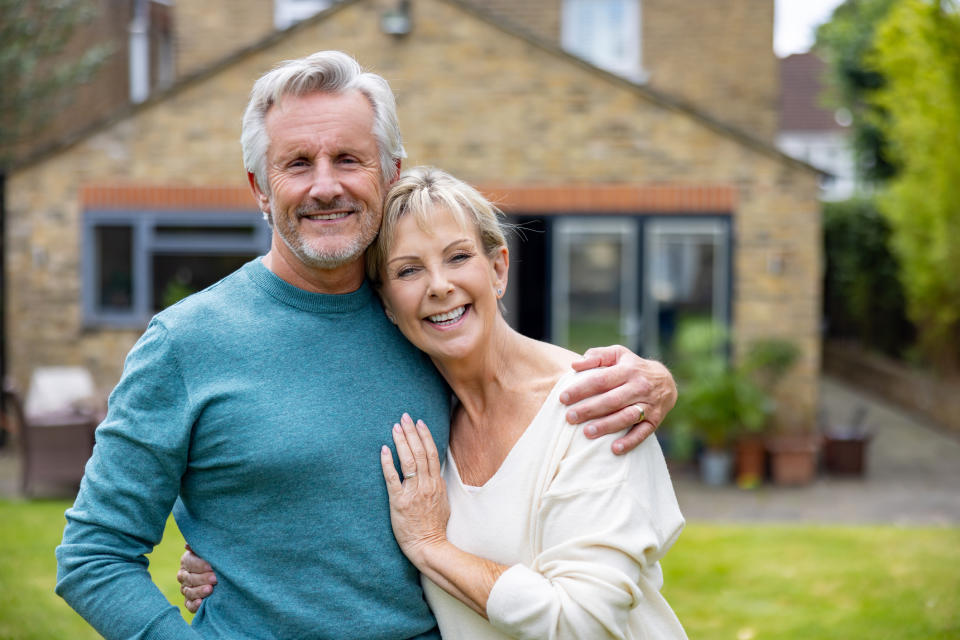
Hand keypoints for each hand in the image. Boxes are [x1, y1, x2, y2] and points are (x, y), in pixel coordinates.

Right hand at [177, 544, 216, 613]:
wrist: (223, 574)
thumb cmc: (216, 559)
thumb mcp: (211, 551)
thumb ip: (202, 547)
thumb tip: (187, 545)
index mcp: (187, 561)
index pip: (189, 562)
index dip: (199, 565)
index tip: (210, 566)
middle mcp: (184, 575)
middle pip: (189, 578)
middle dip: (202, 578)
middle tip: (215, 578)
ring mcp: (186, 589)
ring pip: (189, 592)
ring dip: (199, 591)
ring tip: (210, 589)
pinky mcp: (190, 602)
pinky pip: (189, 605)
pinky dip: (194, 605)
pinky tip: (201, 602)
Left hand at [379, 413, 449, 568]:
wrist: (429, 546)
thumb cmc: (434, 526)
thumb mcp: (443, 502)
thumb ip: (437, 485)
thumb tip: (434, 473)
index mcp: (436, 484)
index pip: (431, 453)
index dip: (425, 436)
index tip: (419, 422)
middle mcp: (426, 485)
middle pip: (419, 452)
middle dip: (411, 432)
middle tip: (404, 416)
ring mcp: (413, 493)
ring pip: (408, 461)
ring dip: (401, 442)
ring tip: (395, 427)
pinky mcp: (399, 502)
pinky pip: (393, 478)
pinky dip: (388, 462)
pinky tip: (384, 450)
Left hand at [561, 345, 676, 454]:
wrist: (666, 381)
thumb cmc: (632, 367)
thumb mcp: (618, 354)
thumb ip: (597, 356)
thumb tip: (574, 364)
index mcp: (627, 370)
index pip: (601, 380)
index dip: (581, 389)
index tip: (563, 398)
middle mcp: (639, 387)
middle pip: (611, 400)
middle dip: (589, 409)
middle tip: (569, 417)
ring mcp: (648, 404)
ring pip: (626, 417)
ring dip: (607, 426)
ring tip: (587, 433)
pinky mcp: (654, 420)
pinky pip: (642, 433)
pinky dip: (630, 441)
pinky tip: (614, 449)